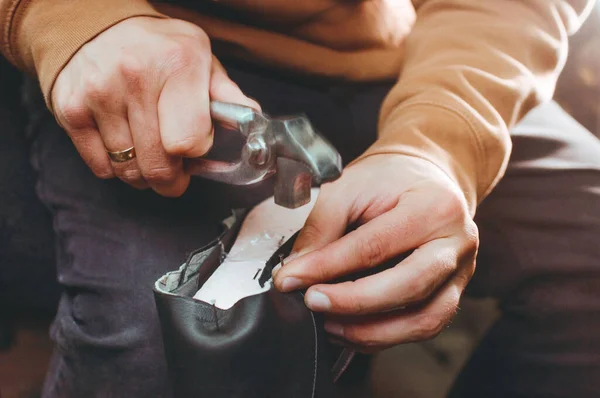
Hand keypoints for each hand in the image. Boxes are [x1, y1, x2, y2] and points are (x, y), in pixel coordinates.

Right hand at [52, 16, 256, 195]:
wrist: (96, 26)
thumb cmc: (158, 48)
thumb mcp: (200, 58)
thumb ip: (226, 94)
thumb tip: (253, 120)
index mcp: (178, 64)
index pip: (188, 142)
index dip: (195, 152)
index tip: (195, 146)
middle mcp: (135, 77)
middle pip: (158, 165)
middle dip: (172, 178)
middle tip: (176, 172)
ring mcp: (99, 95)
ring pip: (129, 172)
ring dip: (145, 174)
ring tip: (151, 154)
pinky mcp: (71, 110)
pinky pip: (101, 167)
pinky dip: (116, 167)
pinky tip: (125, 144)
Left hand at [272, 154, 477, 351]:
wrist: (426, 176)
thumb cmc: (389, 178)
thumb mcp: (349, 186)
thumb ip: (322, 228)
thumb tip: (295, 272)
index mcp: (434, 207)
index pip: (375, 246)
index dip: (327, 267)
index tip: (290, 279)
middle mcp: (456, 243)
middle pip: (408, 287)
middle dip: (353, 303)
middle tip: (312, 302)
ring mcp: (460, 273)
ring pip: (423, 320)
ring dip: (370, 331)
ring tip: (329, 324)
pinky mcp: (452, 293)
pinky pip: (424, 327)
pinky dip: (385, 336)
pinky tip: (351, 329)